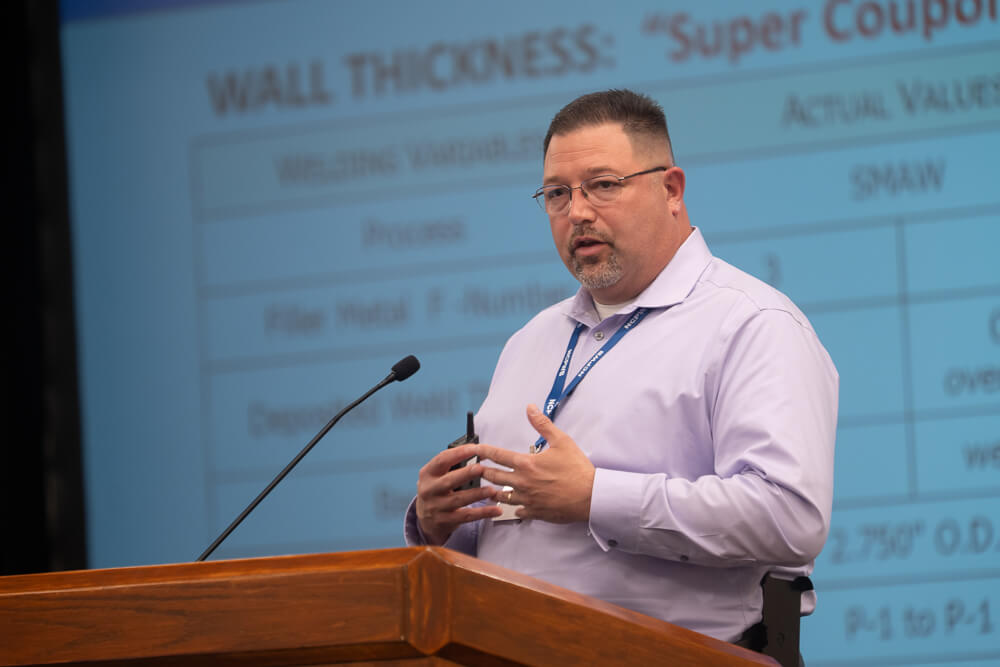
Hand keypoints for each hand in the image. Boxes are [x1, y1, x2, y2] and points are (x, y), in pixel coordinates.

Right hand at [415, 444, 500, 545]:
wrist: (425, 519)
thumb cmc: (436, 490)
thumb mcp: (436, 476)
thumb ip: (452, 466)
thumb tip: (478, 453)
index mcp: (427, 474)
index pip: (441, 460)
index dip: (458, 453)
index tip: (474, 448)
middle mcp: (429, 490)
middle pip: (449, 481)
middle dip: (466, 474)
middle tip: (481, 468)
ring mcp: (436, 507)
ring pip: (459, 499)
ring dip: (477, 494)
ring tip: (492, 490)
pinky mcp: (445, 521)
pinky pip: (467, 516)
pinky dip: (483, 513)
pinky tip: (496, 510)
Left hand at [476, 404, 594, 522]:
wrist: (590, 496)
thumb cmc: (577, 469)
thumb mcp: (562, 441)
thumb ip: (543, 424)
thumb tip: (530, 408)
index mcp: (526, 464)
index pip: (498, 455)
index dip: (483, 451)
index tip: (475, 450)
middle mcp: (523, 482)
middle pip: (494, 477)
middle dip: (483, 472)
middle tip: (476, 470)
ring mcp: (528, 499)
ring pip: (503, 496)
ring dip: (494, 491)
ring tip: (488, 489)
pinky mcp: (535, 512)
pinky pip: (518, 511)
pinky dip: (514, 507)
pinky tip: (514, 506)